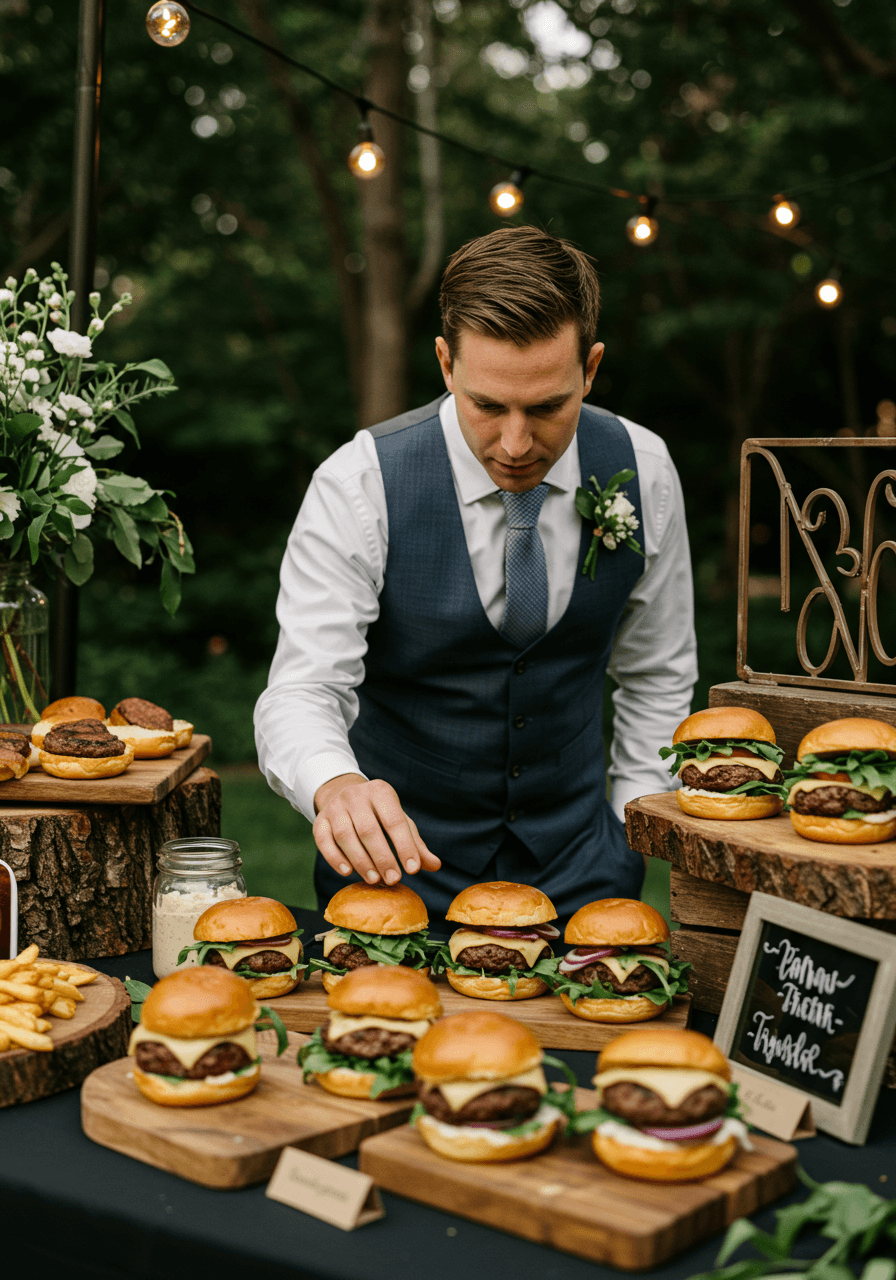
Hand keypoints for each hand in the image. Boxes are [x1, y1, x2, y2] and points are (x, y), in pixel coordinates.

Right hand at [313, 773, 441, 885]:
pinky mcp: (319, 820)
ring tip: (374, 880)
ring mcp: (335, 807)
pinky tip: (347, 872)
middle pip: (368, 829)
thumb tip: (435, 866)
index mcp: (381, 792)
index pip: (394, 820)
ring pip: (345, 835)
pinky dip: (334, 858)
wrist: (344, 795)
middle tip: (393, 880)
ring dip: (361, 861)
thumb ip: (415, 844)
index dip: (404, 846)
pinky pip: (323, 840)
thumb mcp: (399, 822)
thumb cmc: (379, 814)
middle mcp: (355, 796)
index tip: (413, 869)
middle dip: (383, 857)